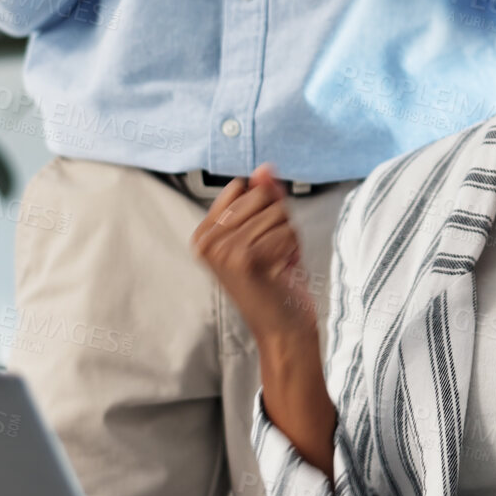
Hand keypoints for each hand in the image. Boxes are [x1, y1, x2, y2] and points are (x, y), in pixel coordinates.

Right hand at [192, 166, 318, 348]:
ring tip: (275, 263)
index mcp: (203, 233)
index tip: (259, 240)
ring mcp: (223, 250)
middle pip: (262, 196)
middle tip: (271, 255)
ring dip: (287, 238)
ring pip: (277, 213)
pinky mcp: (245, 259)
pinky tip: (280, 271)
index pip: (244, 187)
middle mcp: (206, 241)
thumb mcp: (267, 231)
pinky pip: (286, 230)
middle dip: (278, 223)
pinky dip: (292, 250)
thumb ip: (265, 197)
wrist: (283, 328)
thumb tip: (265, 168)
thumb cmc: (276, 280)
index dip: (265, 209)